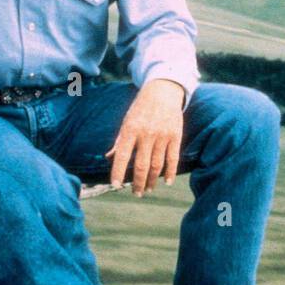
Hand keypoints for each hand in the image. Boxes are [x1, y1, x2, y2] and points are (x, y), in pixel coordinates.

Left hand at [105, 79, 184, 195]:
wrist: (163, 91)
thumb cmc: (141, 108)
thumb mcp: (127, 121)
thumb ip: (119, 141)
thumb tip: (108, 157)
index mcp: (130, 130)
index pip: (121, 156)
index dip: (117, 172)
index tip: (115, 186)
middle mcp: (146, 134)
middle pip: (140, 165)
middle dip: (137, 183)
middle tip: (136, 193)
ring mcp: (162, 135)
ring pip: (156, 165)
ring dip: (152, 181)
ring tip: (148, 189)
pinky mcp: (175, 136)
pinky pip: (173, 159)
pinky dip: (170, 172)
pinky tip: (166, 182)